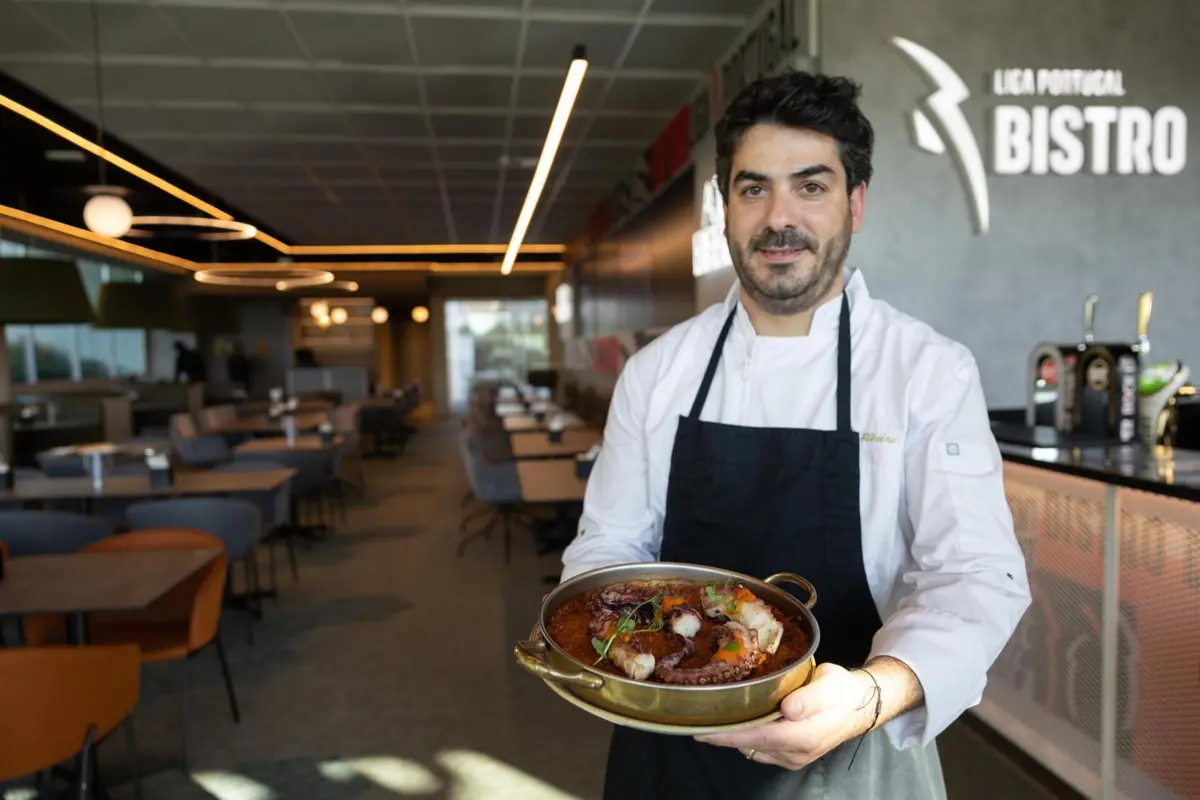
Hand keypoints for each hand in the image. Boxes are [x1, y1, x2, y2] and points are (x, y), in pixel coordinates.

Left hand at [694, 663, 876, 769]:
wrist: (859, 705)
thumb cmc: (842, 691)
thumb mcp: (830, 685)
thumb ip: (810, 698)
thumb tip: (788, 709)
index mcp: (803, 736)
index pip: (758, 738)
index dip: (728, 735)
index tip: (702, 730)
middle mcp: (794, 753)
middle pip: (750, 744)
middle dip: (723, 734)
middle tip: (696, 718)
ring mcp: (792, 756)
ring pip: (754, 747)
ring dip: (735, 734)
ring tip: (713, 715)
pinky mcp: (790, 753)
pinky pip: (761, 746)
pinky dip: (748, 734)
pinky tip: (738, 718)